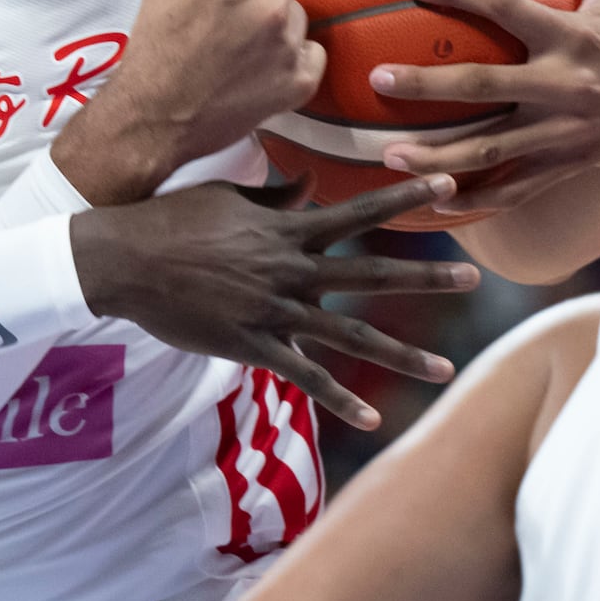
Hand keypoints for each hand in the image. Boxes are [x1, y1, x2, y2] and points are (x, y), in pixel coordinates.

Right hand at [55, 0, 319, 203]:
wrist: (155, 116)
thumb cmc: (157, 40)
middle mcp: (273, 8)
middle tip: (227, 7)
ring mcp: (289, 48)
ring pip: (296, 11)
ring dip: (274, 18)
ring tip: (237, 42)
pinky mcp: (300, 83)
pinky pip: (311, 51)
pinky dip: (290, 55)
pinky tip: (258, 65)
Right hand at [71, 174, 480, 427]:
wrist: (124, 261)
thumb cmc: (170, 220)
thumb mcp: (227, 197)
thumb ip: (274, 194)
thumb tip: (308, 181)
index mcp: (287, 229)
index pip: (359, 210)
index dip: (405, 197)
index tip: (448, 186)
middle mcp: (292, 270)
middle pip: (373, 274)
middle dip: (427, 277)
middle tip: (474, 277)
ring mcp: (276, 311)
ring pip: (352, 336)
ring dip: (403, 355)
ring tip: (444, 371)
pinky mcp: (254, 346)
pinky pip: (307, 377)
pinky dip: (342, 400)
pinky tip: (374, 418)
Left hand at [371, 0, 599, 215]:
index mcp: (573, 37)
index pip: (507, 8)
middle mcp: (564, 86)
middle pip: (486, 86)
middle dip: (428, 85)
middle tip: (378, 80)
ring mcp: (563, 133)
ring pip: (492, 149)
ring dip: (438, 156)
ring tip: (388, 156)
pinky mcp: (566, 165)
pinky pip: (514, 189)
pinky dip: (474, 199)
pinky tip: (430, 199)